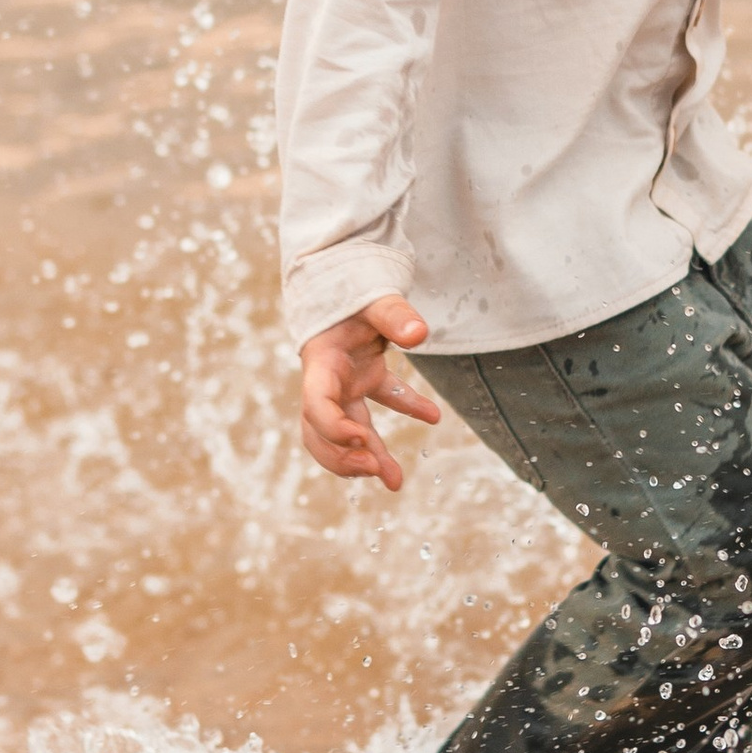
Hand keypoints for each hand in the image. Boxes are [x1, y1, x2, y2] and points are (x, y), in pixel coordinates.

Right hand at [298, 294, 440, 491]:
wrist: (341, 270)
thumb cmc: (350, 283)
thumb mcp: (372, 297)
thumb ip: (394, 314)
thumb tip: (420, 333)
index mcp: (321, 362)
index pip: (316, 406)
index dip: (334, 429)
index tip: (362, 441)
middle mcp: (328, 378)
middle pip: (322, 431)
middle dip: (344, 458)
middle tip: (376, 473)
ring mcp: (346, 381)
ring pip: (350, 428)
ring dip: (370, 454)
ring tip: (396, 481)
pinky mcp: (365, 375)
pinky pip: (385, 400)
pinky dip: (408, 408)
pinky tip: (435, 416)